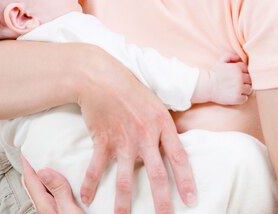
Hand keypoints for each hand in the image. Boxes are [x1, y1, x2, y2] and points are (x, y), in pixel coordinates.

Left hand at [21, 155, 83, 213]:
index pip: (30, 180)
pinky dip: (55, 182)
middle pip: (34, 183)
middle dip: (35, 168)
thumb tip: (44, 172)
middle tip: (37, 155)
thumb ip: (58, 191)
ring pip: (43, 188)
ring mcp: (51, 209)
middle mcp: (45, 207)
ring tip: (50, 163)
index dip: (27, 164)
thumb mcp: (69, 208)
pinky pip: (53, 192)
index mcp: (44, 205)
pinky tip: (63, 181)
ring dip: (46, 174)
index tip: (27, 151)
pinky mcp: (60, 211)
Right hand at [77, 48, 196, 213]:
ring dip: (124, 203)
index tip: (190, 201)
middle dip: (161, 202)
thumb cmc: (128, 86)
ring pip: (125, 179)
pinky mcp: (102, 139)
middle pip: (156, 175)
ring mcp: (122, 139)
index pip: (179, 157)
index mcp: (162, 123)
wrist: (98, 76)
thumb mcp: (154, 102)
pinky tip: (87, 198)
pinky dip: (90, 184)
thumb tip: (171, 144)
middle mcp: (145, 134)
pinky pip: (96, 167)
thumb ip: (163, 125)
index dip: (186, 181)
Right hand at [207, 55, 251, 104]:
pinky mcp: (237, 98)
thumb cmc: (213, 74)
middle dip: (244, 81)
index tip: (237, 76)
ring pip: (249, 89)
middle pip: (250, 80)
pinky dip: (241, 98)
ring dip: (244, 90)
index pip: (247, 70)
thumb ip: (229, 56)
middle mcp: (240, 78)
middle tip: (237, 83)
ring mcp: (239, 88)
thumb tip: (238, 57)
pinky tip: (234, 95)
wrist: (206, 86)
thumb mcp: (220, 62)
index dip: (242, 73)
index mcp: (237, 68)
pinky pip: (245, 98)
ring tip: (236, 90)